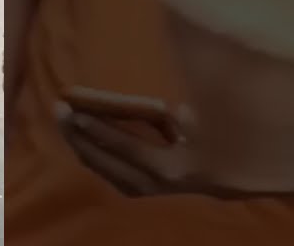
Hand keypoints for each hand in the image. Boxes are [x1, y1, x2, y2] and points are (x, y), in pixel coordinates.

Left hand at [57, 100, 223, 197]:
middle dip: (80, 137)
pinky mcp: (146, 191)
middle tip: (59, 109)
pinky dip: (94, 157)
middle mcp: (159, 185)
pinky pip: (112, 176)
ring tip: (64, 121)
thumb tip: (120, 100)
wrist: (234, 173)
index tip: (75, 111)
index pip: (129, 148)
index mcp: (175, 167)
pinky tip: (80, 140)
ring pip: (106, 173)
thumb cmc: (218, 136)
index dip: (100, 129)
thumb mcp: (191, 118)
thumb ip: (155, 111)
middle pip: (109, 164)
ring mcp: (151, 192)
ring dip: (83, 147)